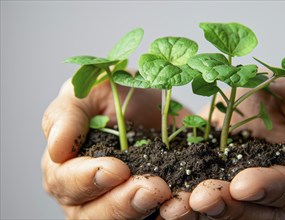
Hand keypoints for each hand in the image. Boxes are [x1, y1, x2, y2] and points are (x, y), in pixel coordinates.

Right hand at [41, 79, 171, 218]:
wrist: (157, 100)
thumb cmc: (116, 97)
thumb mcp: (89, 93)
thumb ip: (67, 114)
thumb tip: (56, 148)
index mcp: (68, 168)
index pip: (66, 184)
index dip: (88, 179)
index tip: (116, 168)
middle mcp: (91, 195)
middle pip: (94, 215)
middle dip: (122, 203)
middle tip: (151, 187)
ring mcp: (123, 204)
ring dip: (147, 213)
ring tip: (169, 195)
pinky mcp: (154, 206)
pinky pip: (160, 218)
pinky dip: (174, 213)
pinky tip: (187, 201)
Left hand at [160, 78, 284, 218]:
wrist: (279, 112)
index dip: (268, 188)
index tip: (241, 185)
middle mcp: (284, 198)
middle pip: (262, 214)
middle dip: (230, 208)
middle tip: (200, 200)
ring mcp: (256, 200)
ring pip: (235, 215)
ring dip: (205, 213)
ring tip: (177, 207)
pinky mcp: (228, 194)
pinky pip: (213, 205)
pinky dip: (191, 207)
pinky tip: (170, 204)